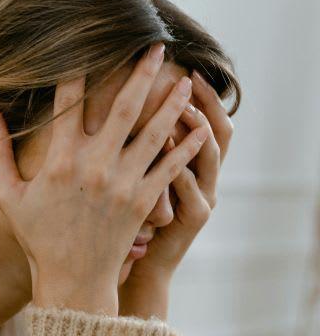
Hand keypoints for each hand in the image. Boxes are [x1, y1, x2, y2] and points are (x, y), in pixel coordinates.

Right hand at [0, 44, 208, 315]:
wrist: (72, 279)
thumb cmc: (37, 236)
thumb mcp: (8, 195)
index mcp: (59, 161)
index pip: (69, 104)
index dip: (78, 72)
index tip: (86, 47)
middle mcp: (94, 166)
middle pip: (124, 107)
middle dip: (141, 73)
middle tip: (156, 46)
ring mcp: (123, 183)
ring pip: (155, 132)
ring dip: (172, 103)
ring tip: (186, 80)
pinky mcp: (144, 201)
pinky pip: (171, 166)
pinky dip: (188, 146)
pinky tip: (201, 126)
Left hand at [120, 72, 231, 318]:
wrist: (130, 268)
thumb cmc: (123, 226)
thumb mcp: (138, 185)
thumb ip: (136, 150)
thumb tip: (120, 111)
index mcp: (184, 164)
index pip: (199, 119)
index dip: (198, 95)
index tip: (180, 67)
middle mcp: (200, 176)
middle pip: (215, 129)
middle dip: (203, 102)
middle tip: (187, 76)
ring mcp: (199, 197)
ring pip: (207, 157)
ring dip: (195, 131)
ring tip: (181, 107)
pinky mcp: (191, 218)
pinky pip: (189, 190)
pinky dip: (182, 171)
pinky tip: (170, 150)